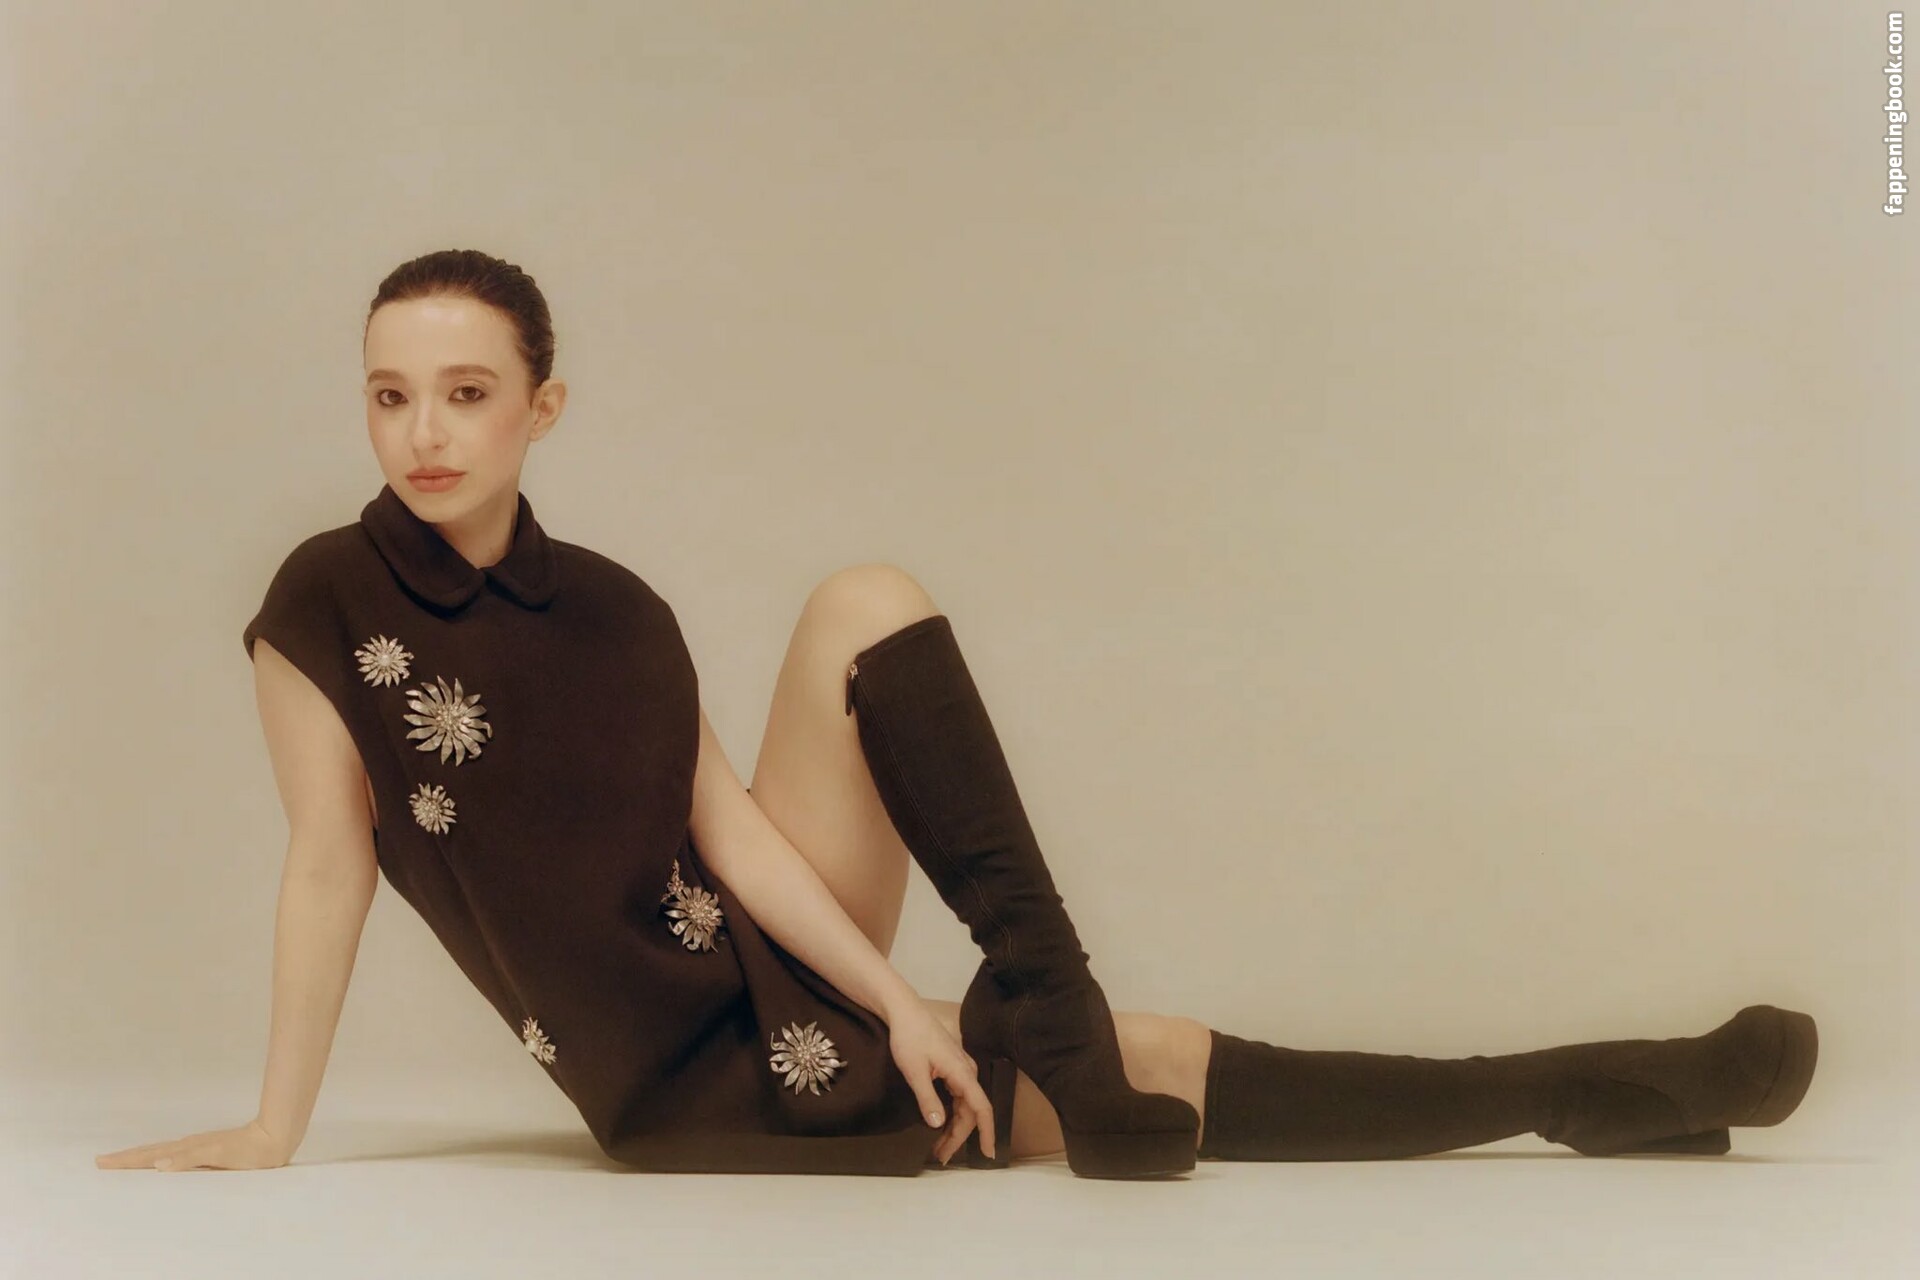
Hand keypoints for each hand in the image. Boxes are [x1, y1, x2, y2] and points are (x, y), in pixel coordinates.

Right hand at [95, 1117, 294, 1171]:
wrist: (274, 1138)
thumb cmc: (249, 1151)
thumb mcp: (218, 1155)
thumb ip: (189, 1158)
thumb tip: (159, 1164)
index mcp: (186, 1149)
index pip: (149, 1156)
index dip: (126, 1161)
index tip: (102, 1162)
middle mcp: (188, 1147)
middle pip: (150, 1152)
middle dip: (126, 1158)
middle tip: (101, 1160)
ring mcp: (196, 1147)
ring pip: (160, 1152)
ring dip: (139, 1156)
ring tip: (122, 1160)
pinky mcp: (206, 1149)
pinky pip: (174, 1154)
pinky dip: (158, 1157)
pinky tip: (159, 1161)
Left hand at [886, 1000, 997, 1165]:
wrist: (904, 1011)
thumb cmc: (909, 1038)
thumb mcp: (914, 1071)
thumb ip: (927, 1098)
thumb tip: (938, 1124)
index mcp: (962, 1073)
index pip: (981, 1108)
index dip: (986, 1132)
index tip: (988, 1153)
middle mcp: (967, 1071)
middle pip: (971, 1111)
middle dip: (959, 1137)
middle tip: (942, 1157)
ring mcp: (961, 1069)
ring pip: (965, 1105)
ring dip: (955, 1127)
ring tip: (939, 1147)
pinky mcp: (953, 1067)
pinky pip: (959, 1096)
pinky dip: (953, 1114)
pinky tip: (943, 1124)